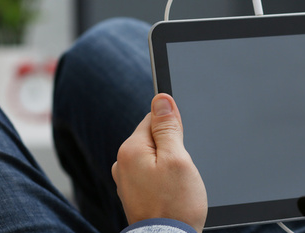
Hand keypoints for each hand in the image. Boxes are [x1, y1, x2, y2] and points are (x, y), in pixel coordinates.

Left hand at [112, 94, 206, 231]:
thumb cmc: (175, 205)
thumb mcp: (177, 159)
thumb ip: (168, 127)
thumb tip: (161, 99)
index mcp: (130, 149)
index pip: (152, 119)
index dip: (174, 128)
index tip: (182, 144)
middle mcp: (122, 163)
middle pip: (153, 139)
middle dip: (172, 150)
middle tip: (182, 171)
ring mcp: (126, 181)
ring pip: (154, 160)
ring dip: (169, 168)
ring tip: (178, 187)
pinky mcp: (134, 195)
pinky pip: (151, 177)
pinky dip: (164, 183)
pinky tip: (172, 196)